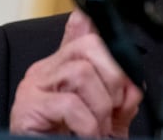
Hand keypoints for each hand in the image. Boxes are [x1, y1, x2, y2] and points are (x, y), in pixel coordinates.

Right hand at [9, 10, 142, 137]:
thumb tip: (135, 82)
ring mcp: (33, 87)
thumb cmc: (78, 139)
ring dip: (100, 106)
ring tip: (99, 129)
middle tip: (116, 108)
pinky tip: (87, 135)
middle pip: (89, 45)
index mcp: (65, 66)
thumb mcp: (107, 115)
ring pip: (81, 72)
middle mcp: (46, 70)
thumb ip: (122, 95)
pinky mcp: (27, 109)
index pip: (84, 34)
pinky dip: (87, 124)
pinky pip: (68, 103)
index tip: (120, 51)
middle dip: (113, 77)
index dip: (106, 38)